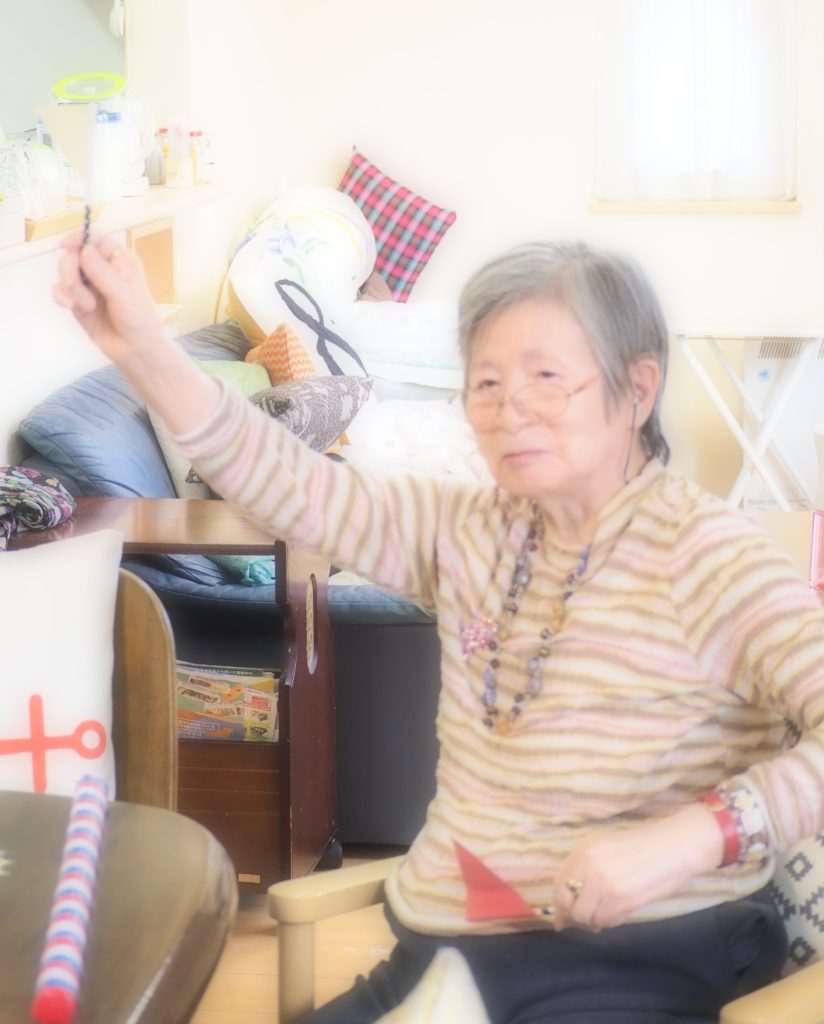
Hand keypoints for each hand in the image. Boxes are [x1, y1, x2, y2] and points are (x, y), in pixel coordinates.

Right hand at [54, 231, 220, 435]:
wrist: (135, 350)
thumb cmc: (139, 320)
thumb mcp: (125, 295)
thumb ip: (103, 274)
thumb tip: (84, 250)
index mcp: (120, 261)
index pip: (95, 239)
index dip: (79, 238)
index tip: (67, 246)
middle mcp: (103, 269)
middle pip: (74, 254)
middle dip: (72, 272)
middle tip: (80, 292)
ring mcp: (89, 284)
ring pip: (65, 272)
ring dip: (71, 289)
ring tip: (88, 307)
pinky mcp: (78, 300)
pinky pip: (59, 289)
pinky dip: (62, 297)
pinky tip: (71, 308)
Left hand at [552, 803, 723, 931]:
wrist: (674, 847)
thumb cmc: (644, 846)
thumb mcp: (607, 847)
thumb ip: (586, 868)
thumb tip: (569, 901)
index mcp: (583, 849)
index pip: (559, 883)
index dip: (559, 904)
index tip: (561, 918)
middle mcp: (587, 864)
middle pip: (568, 903)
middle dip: (574, 918)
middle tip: (587, 924)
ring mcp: (602, 882)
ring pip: (585, 916)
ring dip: (594, 922)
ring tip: (609, 915)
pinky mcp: (619, 898)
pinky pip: (605, 920)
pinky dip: (610, 922)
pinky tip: (620, 913)